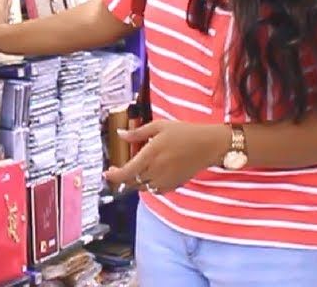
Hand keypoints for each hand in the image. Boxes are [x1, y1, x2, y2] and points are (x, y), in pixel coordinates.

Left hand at [104, 120, 228, 193]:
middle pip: (132, 182)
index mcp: (151, 155)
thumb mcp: (159, 126)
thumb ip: (137, 133)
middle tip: (117, 170)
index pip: (126, 172)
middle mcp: (157, 170)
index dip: (114, 176)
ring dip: (135, 182)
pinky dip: (148, 186)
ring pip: (142, 188)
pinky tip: (149, 176)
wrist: (209, 145)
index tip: (107, 172)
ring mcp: (166, 180)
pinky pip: (156, 191)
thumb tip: (120, 134)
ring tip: (133, 172)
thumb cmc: (185, 132)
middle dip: (122, 177)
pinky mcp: (174, 185)